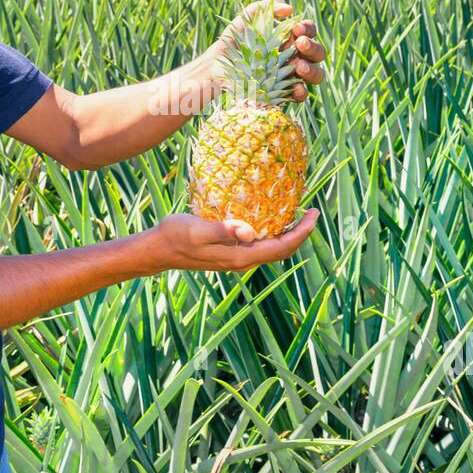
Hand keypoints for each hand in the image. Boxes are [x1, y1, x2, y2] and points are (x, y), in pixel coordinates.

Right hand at [146, 209, 319, 272]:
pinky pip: (260, 245)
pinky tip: (271, 218)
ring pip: (272, 249)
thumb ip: (224, 230)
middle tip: (312, 212)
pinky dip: (273, 233)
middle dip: (300, 233)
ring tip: (298, 213)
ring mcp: (237, 259)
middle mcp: (242, 260)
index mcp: (240, 256)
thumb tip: (251, 231)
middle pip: (282, 250)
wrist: (158, 250)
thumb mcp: (198, 229)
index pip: (281, 247)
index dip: (301, 232)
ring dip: (288, 234)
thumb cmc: (175, 236)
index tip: (313, 214)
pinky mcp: (230, 253)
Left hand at [210, 0, 327, 102]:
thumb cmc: (232, 43)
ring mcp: (291, 77)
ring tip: (298, 67)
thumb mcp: (245, 20)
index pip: (308, 32)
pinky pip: (301, 95)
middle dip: (313, 47)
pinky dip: (302, 92)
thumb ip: (264, 8)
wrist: (215, 68)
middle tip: (299, 44)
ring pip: (316, 74)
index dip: (308, 28)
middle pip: (317, 53)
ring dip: (312, 70)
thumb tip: (289, 9)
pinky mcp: (284, 95)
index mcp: (289, 38)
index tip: (296, 28)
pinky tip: (296, 88)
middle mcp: (295, 57)